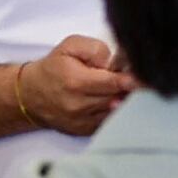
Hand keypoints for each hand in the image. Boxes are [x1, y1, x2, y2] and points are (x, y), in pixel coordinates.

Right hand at [17, 34, 133, 133]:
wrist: (30, 95)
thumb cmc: (54, 67)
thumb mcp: (70, 46)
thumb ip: (95, 49)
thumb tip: (113, 61)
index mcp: (75, 82)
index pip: (112, 83)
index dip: (132, 80)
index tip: (146, 79)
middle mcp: (78, 105)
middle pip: (117, 96)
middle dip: (128, 87)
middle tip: (135, 77)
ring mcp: (81, 121)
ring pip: (115, 111)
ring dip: (123, 99)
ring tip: (122, 88)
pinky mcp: (83, 131)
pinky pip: (108, 121)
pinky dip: (114, 111)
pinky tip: (114, 100)